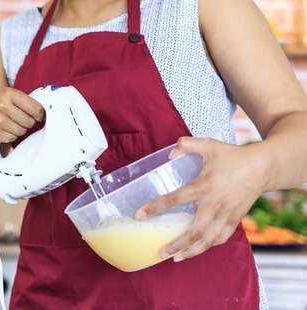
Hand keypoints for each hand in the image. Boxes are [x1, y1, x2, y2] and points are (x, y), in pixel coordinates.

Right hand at [0, 87, 43, 143]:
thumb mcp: (7, 94)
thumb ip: (24, 101)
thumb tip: (44, 113)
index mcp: (9, 94)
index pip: (36, 109)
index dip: (40, 114)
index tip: (39, 116)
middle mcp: (2, 106)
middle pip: (30, 122)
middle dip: (28, 122)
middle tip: (20, 119)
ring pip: (21, 132)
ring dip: (19, 130)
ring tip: (10, 123)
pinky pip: (11, 138)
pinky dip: (10, 135)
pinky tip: (3, 128)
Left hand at [135, 136, 267, 260]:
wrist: (263, 167)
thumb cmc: (233, 156)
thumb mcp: (208, 144)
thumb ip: (186, 144)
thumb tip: (169, 154)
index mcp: (204, 185)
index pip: (175, 199)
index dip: (156, 207)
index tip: (140, 215)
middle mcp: (215, 204)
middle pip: (193, 231)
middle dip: (176, 244)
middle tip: (160, 253)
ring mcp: (226, 214)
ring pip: (208, 240)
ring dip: (192, 251)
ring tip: (176, 258)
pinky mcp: (236, 219)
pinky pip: (221, 237)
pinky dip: (209, 245)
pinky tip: (198, 249)